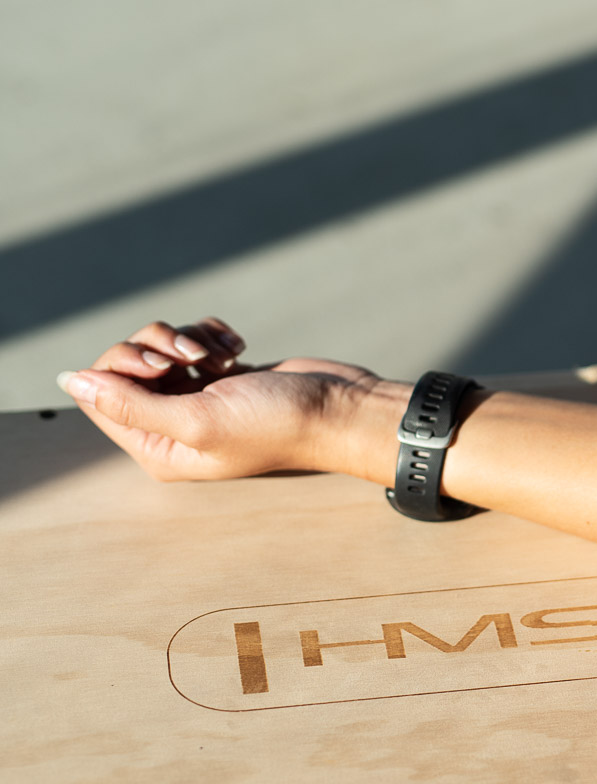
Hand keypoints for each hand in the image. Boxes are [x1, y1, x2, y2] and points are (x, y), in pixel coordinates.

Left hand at [56, 317, 386, 480]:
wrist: (337, 408)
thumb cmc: (277, 424)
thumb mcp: (196, 419)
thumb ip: (129, 403)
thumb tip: (72, 383)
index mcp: (160, 448)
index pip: (102, 396)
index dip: (122, 368)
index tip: (164, 366)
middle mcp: (174, 424)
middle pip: (128, 365)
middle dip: (156, 347)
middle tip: (194, 357)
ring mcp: (200, 397)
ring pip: (162, 345)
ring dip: (190, 338)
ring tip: (223, 355)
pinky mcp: (225, 374)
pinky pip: (196, 339)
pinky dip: (213, 335)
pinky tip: (239, 348)